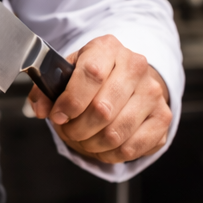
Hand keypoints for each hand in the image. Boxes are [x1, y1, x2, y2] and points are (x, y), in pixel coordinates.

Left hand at [28, 35, 171, 164]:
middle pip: (103, 109)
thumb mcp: (67, 74)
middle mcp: (136, 66)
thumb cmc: (94, 78)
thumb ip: (47, 90)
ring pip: (116, 133)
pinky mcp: (163, 117)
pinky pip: (132, 147)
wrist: (128, 79)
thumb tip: (40, 109)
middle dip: (77, 129)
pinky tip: (103, 146)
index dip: (70, 102)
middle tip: (70, 131)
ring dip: (92, 144)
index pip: (91, 74)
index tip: (58, 116)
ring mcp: (153, 92)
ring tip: (85, 139)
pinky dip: (111, 154)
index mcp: (108, 48)